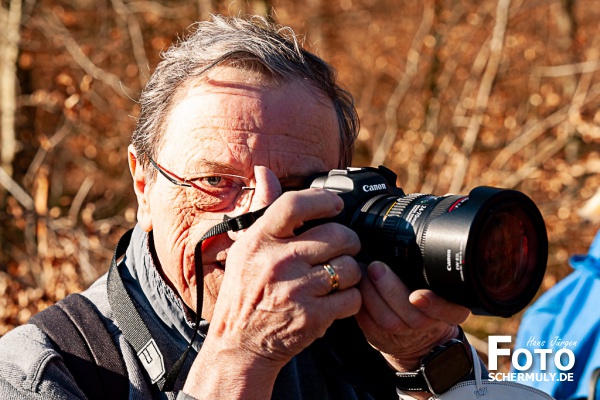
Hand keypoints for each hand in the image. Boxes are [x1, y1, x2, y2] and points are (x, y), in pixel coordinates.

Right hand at [184, 166, 362, 397]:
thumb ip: (261, 211)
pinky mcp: (312, 317)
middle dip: (349, 241)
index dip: (323, 200)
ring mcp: (296, 289)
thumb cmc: (243, 295)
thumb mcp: (243, 249)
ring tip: (339, 277)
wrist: (239, 347)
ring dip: (352, 272)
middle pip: (336, 235)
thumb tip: (264, 173)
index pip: (295, 204)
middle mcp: (277, 261)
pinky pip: (352, 298)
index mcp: (259, 241)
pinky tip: (337, 300)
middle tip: (345, 248)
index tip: (335, 205)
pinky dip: (351, 299)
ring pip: (350, 267)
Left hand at [355, 261, 469, 372]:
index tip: (418, 296)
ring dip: (371, 294)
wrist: (416, 336)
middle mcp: (429, 327)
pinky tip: (356, 288)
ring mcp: (405, 337)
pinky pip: (369, 326)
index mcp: (451, 311)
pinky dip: (361, 306)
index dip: (435, 305)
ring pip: (388, 321)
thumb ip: (434, 270)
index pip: (451, 312)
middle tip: (376, 267)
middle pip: (413, 316)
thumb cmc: (425, 300)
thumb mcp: (439, 285)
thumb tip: (412, 240)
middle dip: (390, 290)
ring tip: (362, 273)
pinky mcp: (382, 340)